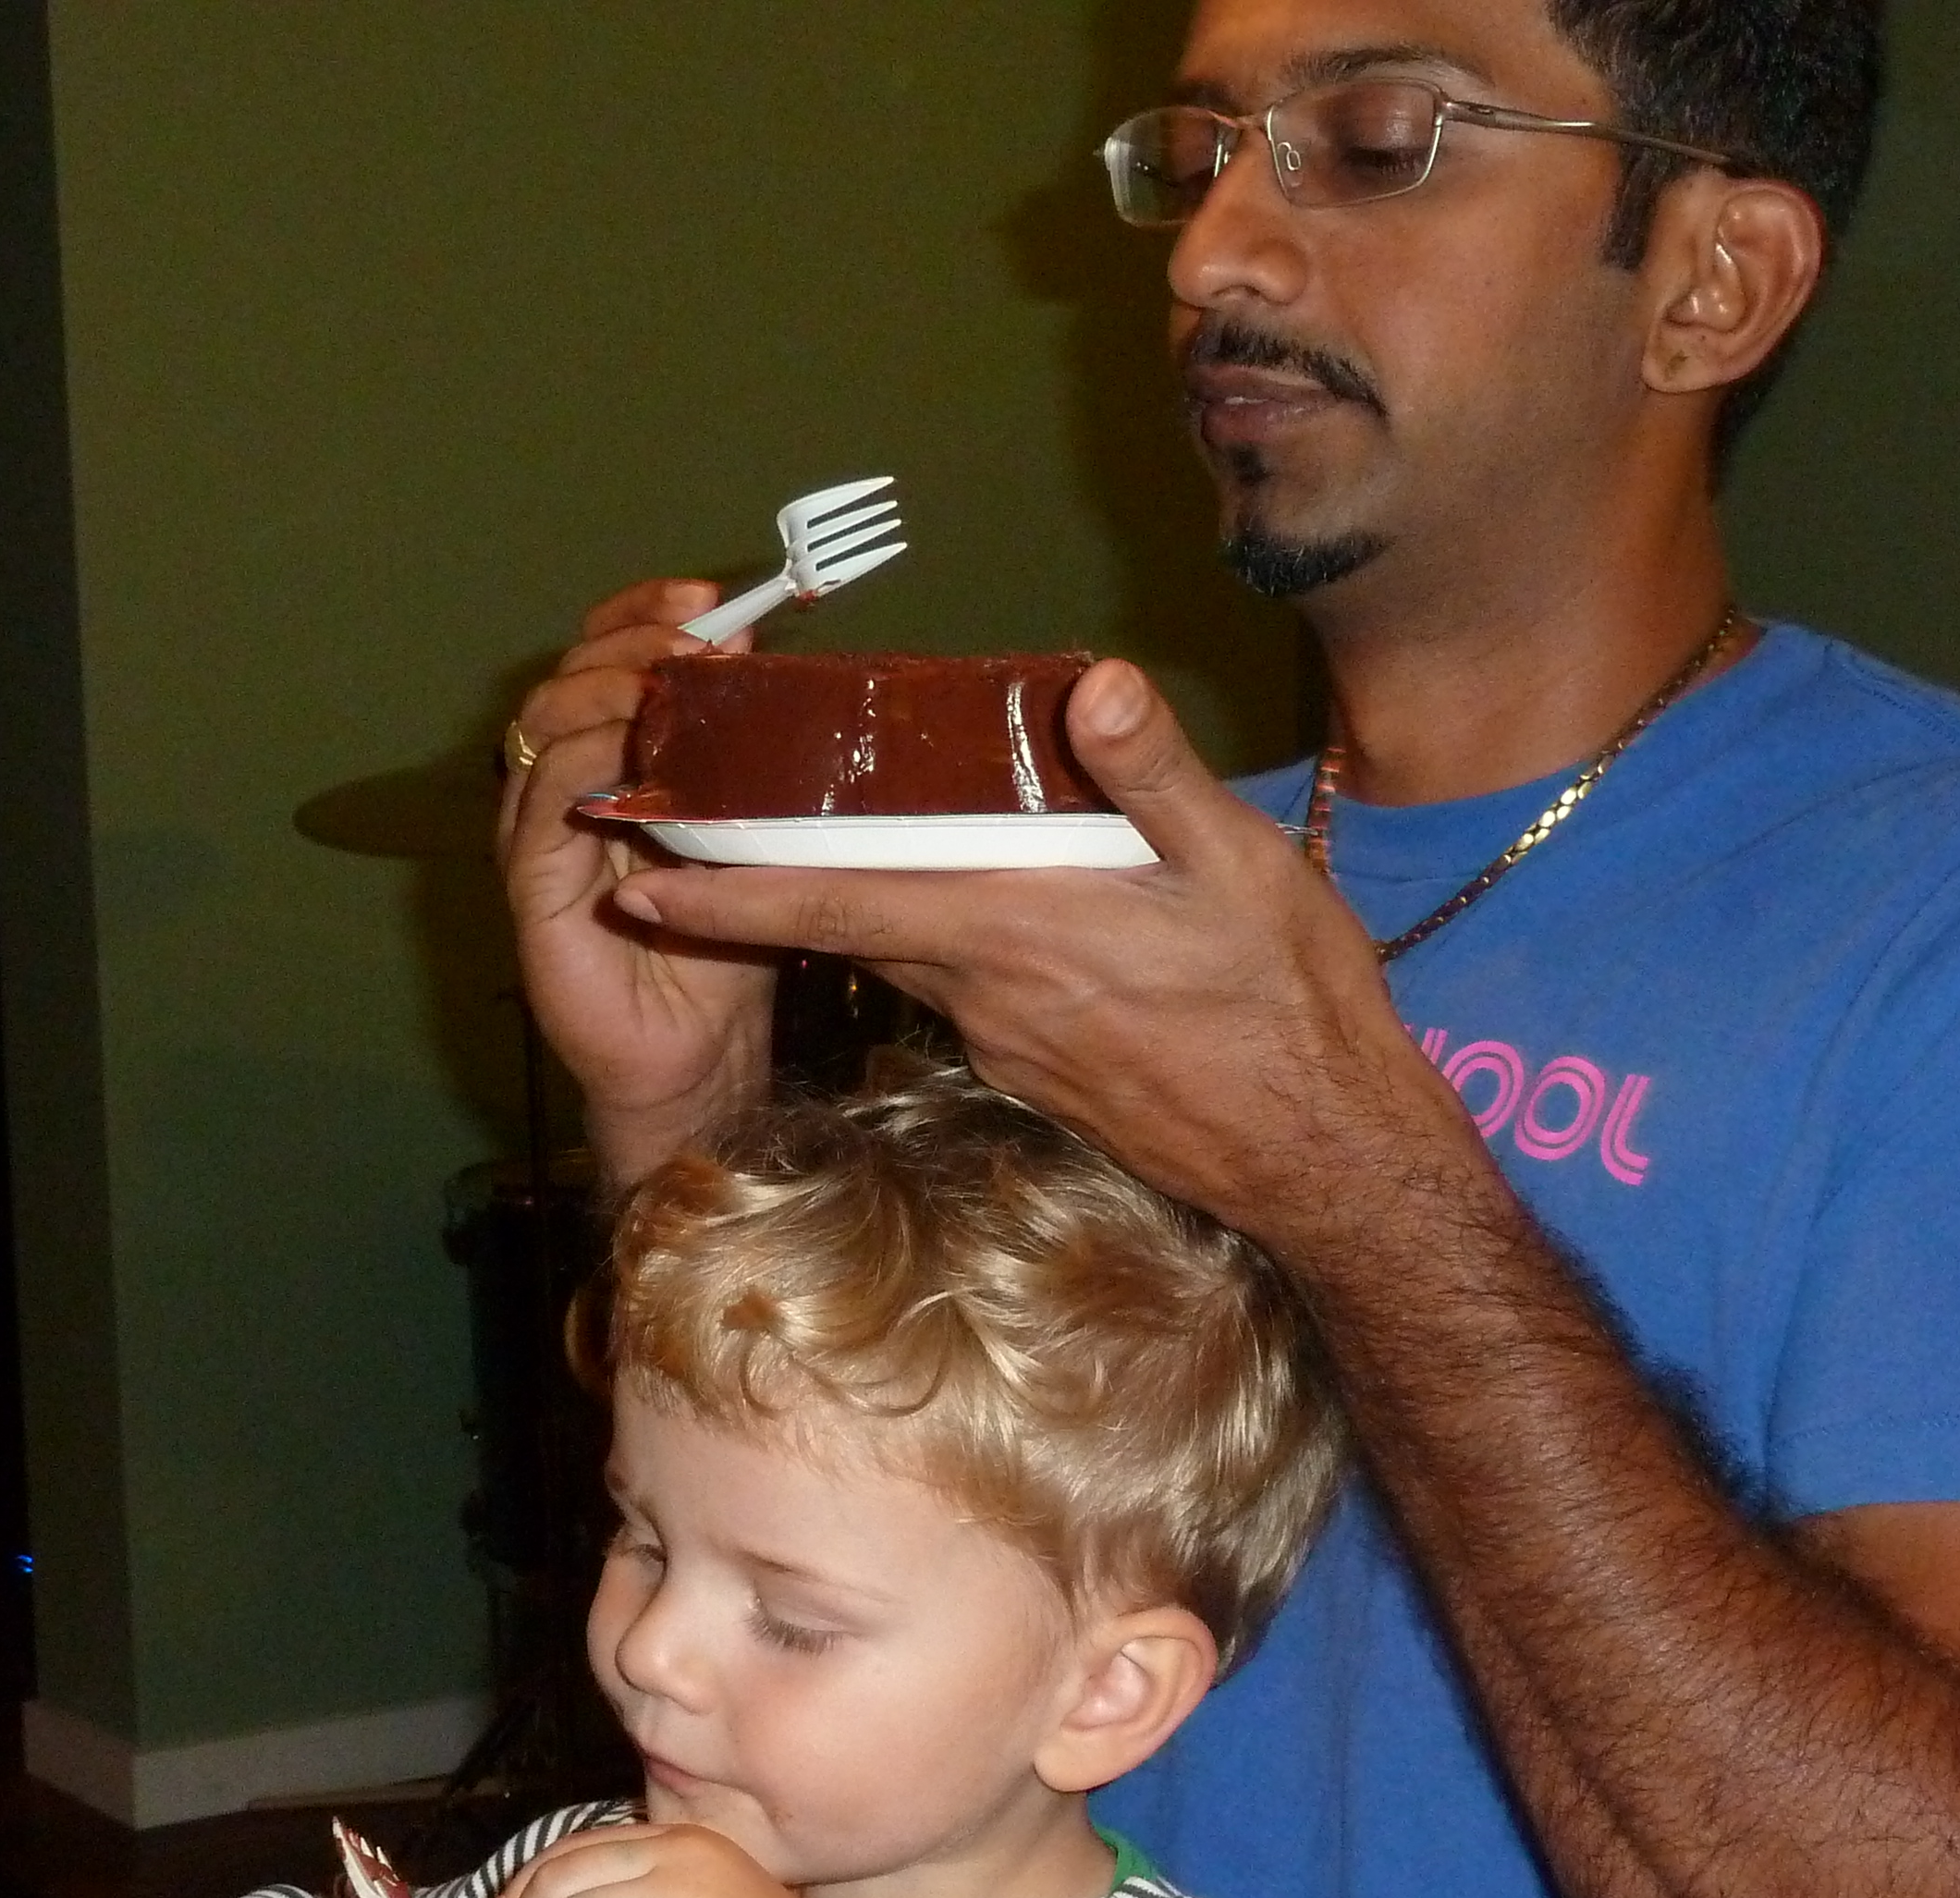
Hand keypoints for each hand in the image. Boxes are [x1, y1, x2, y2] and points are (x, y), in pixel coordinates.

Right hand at [496, 579, 781, 1181]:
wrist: (702, 1058)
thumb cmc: (729, 952)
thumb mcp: (753, 833)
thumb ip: (751, 757)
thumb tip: (773, 666)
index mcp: (612, 764)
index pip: (606, 657)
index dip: (645, 614)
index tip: (710, 597)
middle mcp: (563, 789)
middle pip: (569, 675)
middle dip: (632, 640)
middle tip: (698, 636)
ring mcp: (539, 835)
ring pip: (545, 726)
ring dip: (606, 689)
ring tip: (669, 684)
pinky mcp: (532, 887)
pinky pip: (541, 805)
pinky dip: (585, 765)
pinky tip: (635, 750)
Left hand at [612, 659, 1444, 1241]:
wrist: (1321, 1153)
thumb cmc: (1288, 1004)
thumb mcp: (1238, 867)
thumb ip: (1153, 774)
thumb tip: (1091, 684)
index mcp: (1011, 933)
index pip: (833, 902)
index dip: (726, 891)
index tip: (638, 878)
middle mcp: (986, 997)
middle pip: (850, 925)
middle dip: (771, 882)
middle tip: (710, 824)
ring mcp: (1009, 1045)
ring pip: (908, 956)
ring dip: (860, 908)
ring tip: (835, 842)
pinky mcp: (1040, 1074)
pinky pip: (962, 993)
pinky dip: (940, 944)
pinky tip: (980, 909)